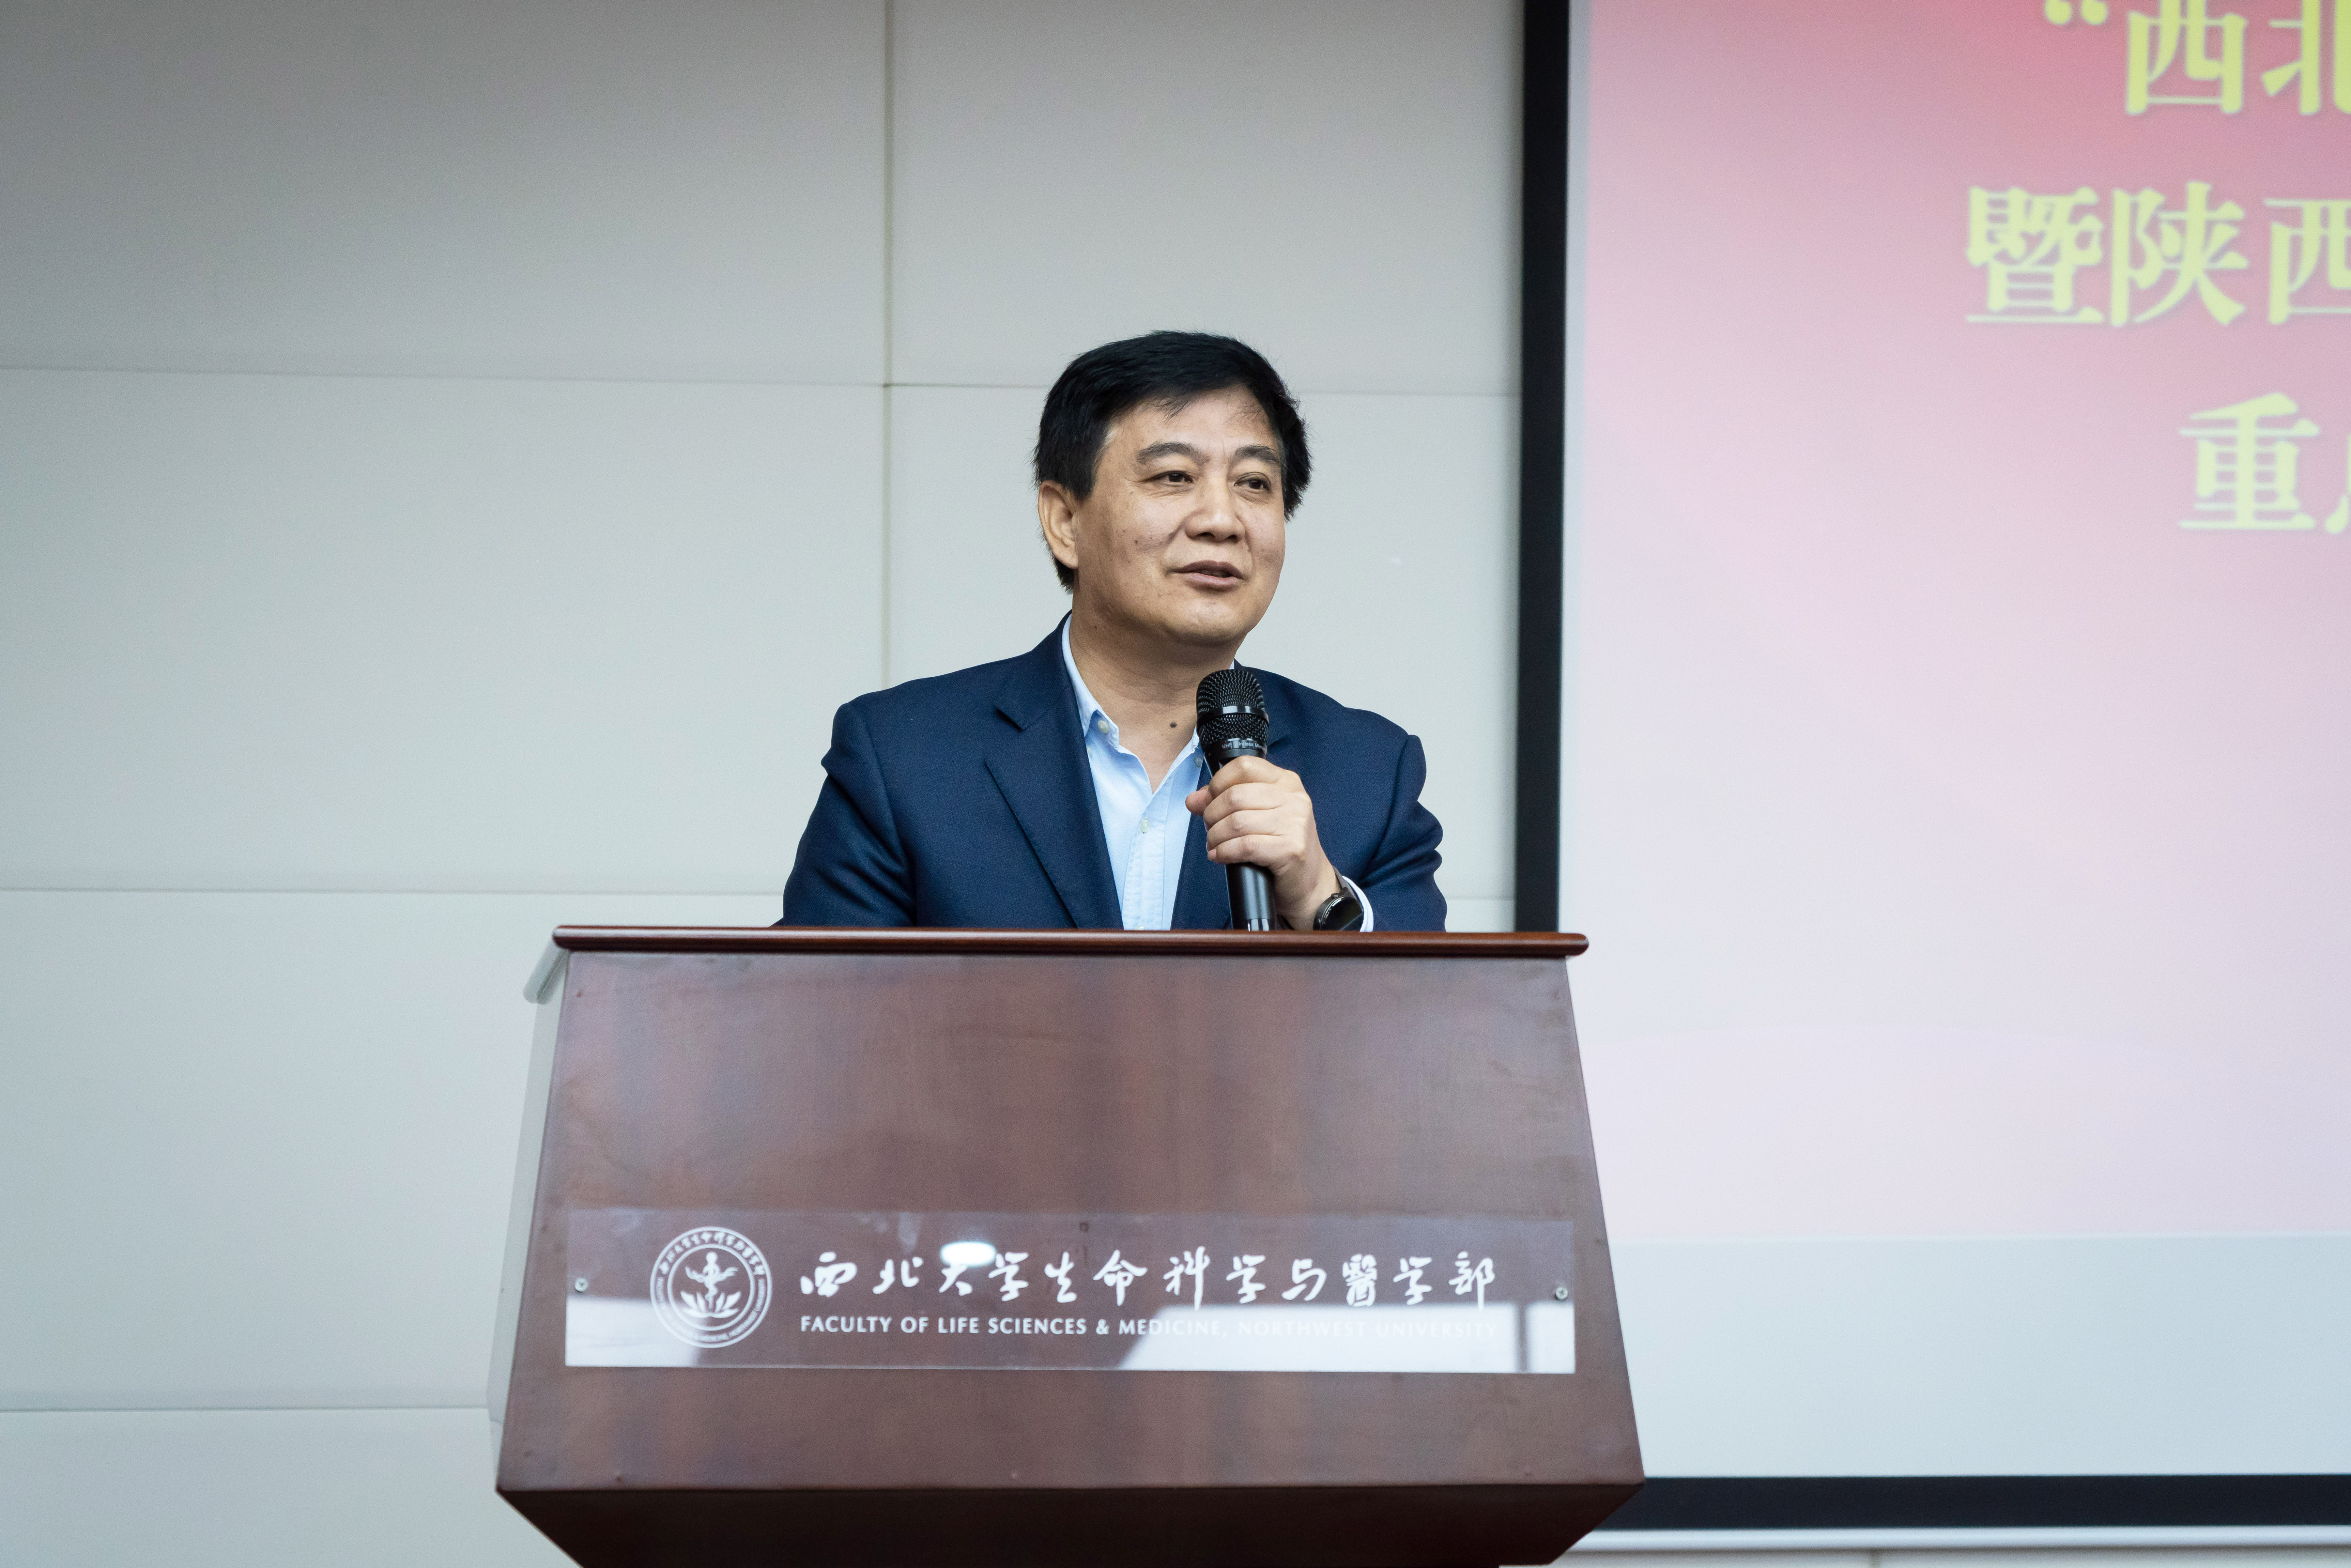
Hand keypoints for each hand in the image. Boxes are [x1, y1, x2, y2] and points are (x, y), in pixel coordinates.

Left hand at [1186, 755, 1340, 930]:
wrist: (1308, 881)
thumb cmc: (1280, 845)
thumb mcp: (1257, 815)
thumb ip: (1225, 801)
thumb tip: (1193, 800)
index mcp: (1286, 781)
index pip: (1244, 766)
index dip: (1218, 783)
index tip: (1210, 801)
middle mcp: (1294, 798)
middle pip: (1235, 796)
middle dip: (1212, 815)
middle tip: (1211, 830)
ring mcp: (1295, 823)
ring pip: (1236, 822)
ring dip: (1216, 837)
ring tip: (1215, 845)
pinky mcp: (1291, 849)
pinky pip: (1245, 846)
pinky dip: (1225, 852)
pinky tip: (1220, 857)